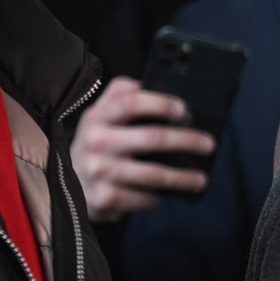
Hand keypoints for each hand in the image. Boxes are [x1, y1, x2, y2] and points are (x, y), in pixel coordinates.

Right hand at [74, 78, 214, 219]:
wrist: (72, 182)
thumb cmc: (97, 144)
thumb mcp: (101, 116)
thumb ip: (119, 95)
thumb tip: (141, 82)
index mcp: (98, 118)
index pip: (130, 103)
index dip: (160, 104)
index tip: (184, 110)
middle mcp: (96, 142)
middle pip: (152, 138)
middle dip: (186, 141)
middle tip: (208, 144)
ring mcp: (100, 171)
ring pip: (153, 174)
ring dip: (183, 177)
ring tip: (201, 179)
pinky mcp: (105, 197)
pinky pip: (143, 198)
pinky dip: (160, 197)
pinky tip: (169, 195)